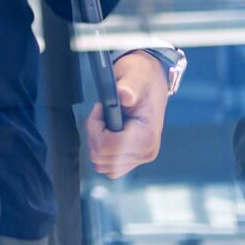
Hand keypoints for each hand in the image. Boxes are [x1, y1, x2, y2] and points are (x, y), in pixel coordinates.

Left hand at [86, 52, 168, 178]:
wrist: (151, 82)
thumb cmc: (142, 79)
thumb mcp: (134, 78)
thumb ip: (128, 88)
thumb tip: (123, 95)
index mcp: (146, 136)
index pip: (107, 146)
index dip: (95, 127)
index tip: (100, 108)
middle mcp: (146, 153)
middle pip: (101, 157)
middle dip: (94, 134)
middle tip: (100, 114)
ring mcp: (141, 158)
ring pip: (102, 164)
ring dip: (96, 142)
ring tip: (104, 122)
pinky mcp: (134, 159)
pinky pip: (109, 166)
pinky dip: (102, 150)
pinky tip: (107, 132)